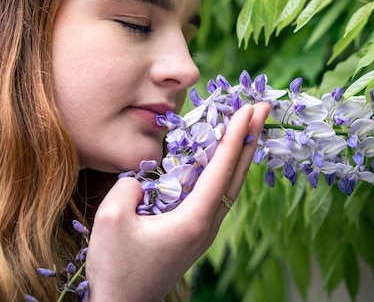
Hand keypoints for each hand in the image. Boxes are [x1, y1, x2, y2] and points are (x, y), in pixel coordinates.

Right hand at [85, 102, 270, 301]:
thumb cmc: (116, 267)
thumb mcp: (112, 219)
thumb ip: (129, 186)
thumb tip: (143, 179)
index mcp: (193, 219)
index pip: (221, 169)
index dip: (235, 136)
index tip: (248, 109)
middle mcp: (206, 225)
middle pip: (236, 176)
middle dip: (250, 139)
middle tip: (262, 107)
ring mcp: (203, 232)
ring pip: (230, 186)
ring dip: (240, 154)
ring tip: (248, 127)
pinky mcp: (194, 236)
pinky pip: (217, 196)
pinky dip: (225, 171)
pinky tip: (220, 161)